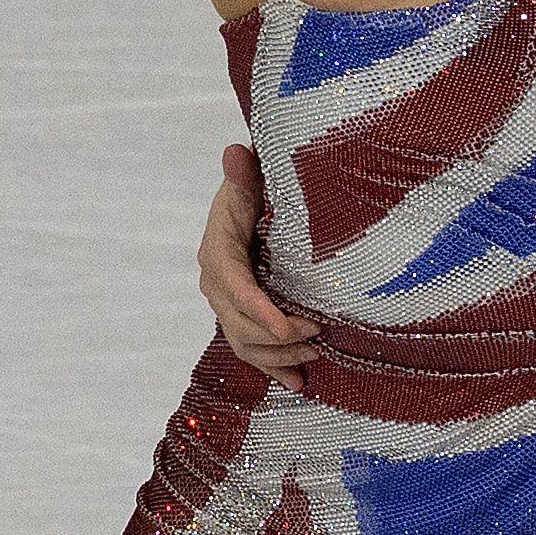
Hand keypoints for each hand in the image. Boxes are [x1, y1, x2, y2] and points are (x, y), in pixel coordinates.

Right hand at [197, 142, 319, 392]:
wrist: (250, 200)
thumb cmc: (253, 189)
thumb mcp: (249, 180)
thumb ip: (242, 173)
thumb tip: (234, 151)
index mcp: (218, 252)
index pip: (235, 287)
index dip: (259, 310)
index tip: (288, 326)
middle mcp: (216, 282)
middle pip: (240, 323)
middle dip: (279, 336)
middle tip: (319, 334)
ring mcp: (227, 303)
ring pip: (246, 342)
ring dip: (279, 356)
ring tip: (315, 357)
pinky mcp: (240, 315)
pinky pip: (251, 348)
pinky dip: (273, 369)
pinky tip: (297, 383)